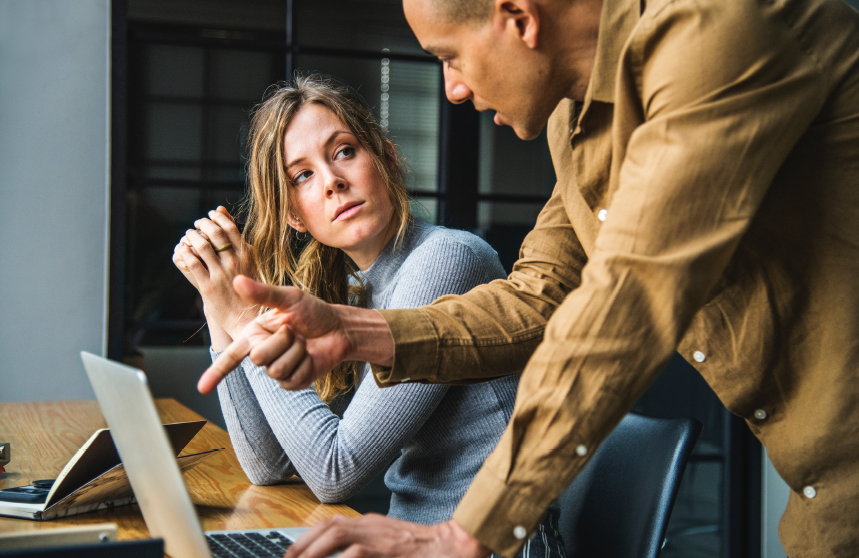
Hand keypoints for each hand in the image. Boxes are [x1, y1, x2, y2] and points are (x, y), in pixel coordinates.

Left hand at [172, 207, 257, 338]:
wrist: (247, 318)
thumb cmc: (249, 288)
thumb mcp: (250, 262)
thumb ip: (238, 241)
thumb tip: (225, 214)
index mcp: (247, 255)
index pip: (230, 227)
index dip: (218, 218)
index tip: (211, 214)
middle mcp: (235, 262)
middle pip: (215, 233)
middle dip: (203, 224)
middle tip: (197, 223)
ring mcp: (221, 274)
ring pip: (202, 246)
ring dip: (192, 236)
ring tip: (188, 234)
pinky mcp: (208, 287)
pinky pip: (193, 264)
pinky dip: (186, 253)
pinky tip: (183, 249)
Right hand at [197, 276, 393, 393]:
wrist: (339, 328)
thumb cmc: (313, 311)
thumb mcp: (290, 298)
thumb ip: (263, 293)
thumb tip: (237, 280)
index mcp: (255, 334)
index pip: (231, 356)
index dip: (215, 373)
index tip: (201, 388)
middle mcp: (262, 353)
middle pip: (258, 357)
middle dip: (282, 341)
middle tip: (295, 331)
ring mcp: (277, 369)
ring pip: (276, 369)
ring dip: (296, 352)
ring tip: (304, 342)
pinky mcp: (293, 382)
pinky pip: (291, 379)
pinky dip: (304, 364)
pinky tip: (310, 356)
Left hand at [283, 516, 490, 557]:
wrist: (453, 545)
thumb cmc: (421, 548)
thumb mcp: (388, 539)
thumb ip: (365, 542)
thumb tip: (343, 545)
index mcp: (369, 523)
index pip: (329, 525)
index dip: (306, 540)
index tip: (292, 554)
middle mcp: (371, 526)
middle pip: (327, 528)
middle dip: (303, 546)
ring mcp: (379, 537)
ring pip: (337, 535)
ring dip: (315, 551)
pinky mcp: (387, 550)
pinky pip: (355, 555)